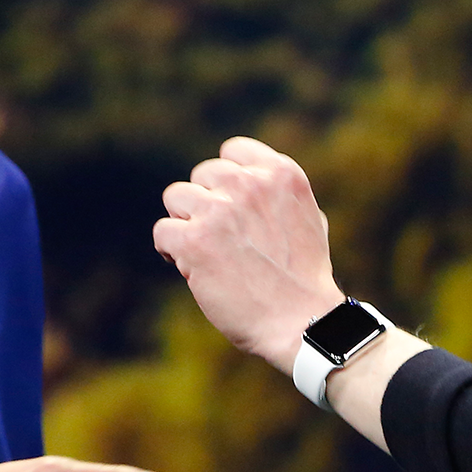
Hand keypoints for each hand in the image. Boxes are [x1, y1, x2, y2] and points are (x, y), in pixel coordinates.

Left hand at [152, 137, 343, 373]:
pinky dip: (169, 249)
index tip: (231, 205)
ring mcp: (220, 210)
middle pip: (202, 175)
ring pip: (176, 197)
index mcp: (281, 174)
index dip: (226, 180)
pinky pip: (163, 231)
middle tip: (221, 238)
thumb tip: (249, 180)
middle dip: (206, 204)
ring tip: (203, 250)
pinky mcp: (195, 241)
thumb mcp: (308, 218)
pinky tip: (186, 265)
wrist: (302, 321)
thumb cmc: (304, 278)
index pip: (233, 150)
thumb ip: (276, 195)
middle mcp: (249, 184)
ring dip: (186, 223)